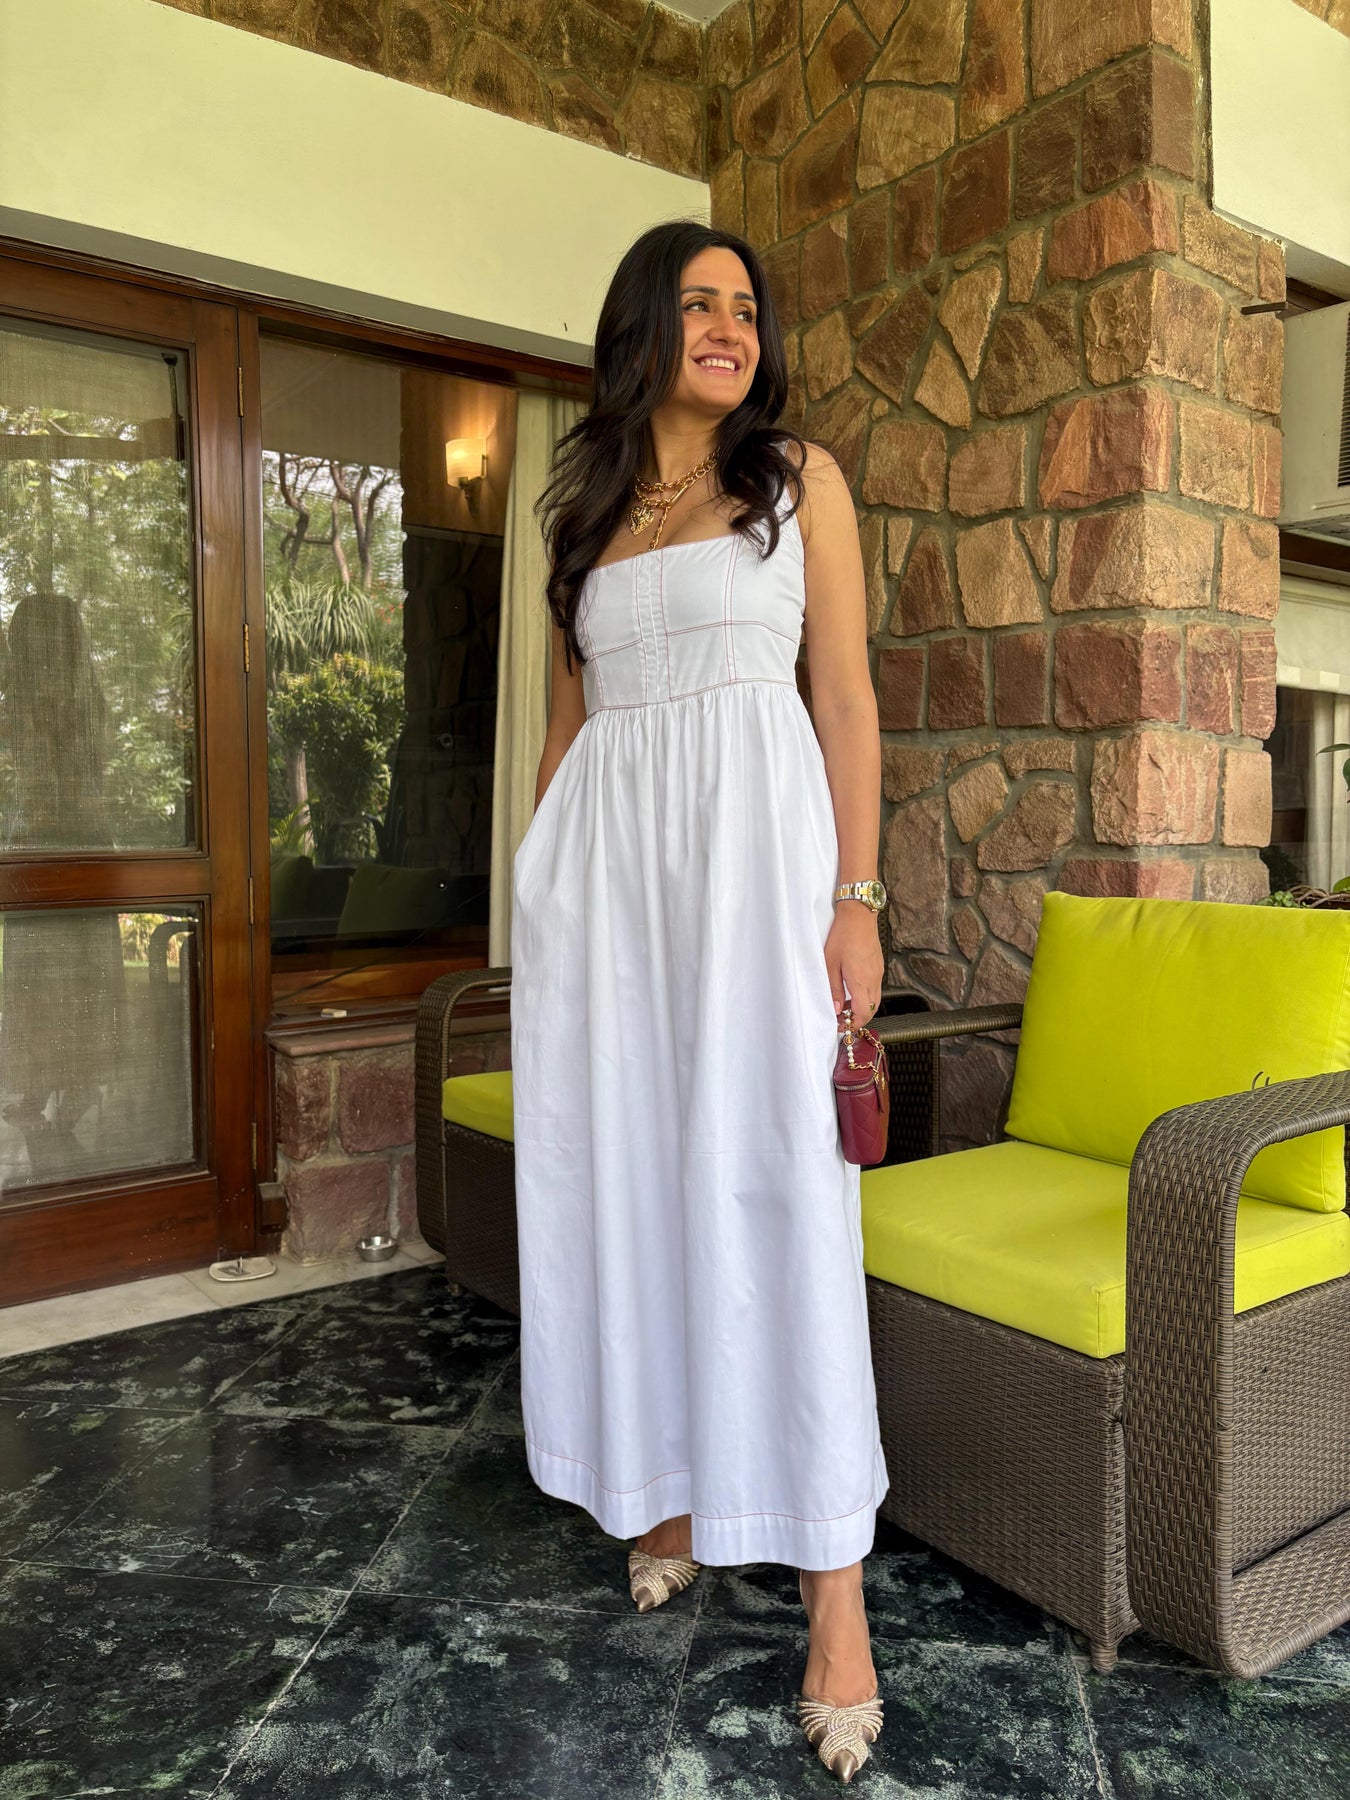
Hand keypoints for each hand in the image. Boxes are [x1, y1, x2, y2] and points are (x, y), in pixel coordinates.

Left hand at [825, 902, 883, 1026]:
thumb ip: (834, 989)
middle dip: (857, 1020)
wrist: (859, 916)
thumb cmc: (843, 936)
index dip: (852, 1024)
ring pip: (874, 1001)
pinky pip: (875, 989)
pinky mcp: (878, 967)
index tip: (840, 1026)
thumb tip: (836, 1009)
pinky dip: (865, 997)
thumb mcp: (831, 964)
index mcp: (861, 981)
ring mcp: (878, 973)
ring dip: (861, 1009)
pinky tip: (852, 992)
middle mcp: (873, 980)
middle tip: (841, 1020)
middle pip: (871, 1010)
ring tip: (844, 1007)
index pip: (862, 1014)